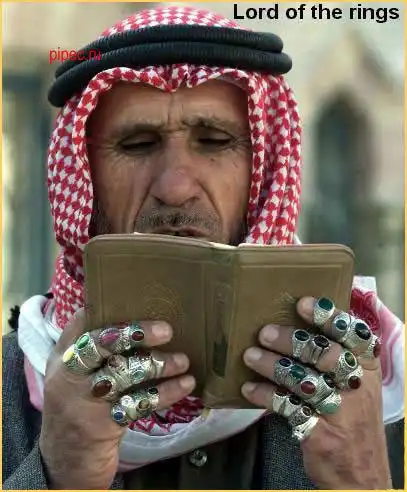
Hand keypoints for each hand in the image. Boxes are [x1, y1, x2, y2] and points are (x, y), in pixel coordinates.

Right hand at [39, 311, 194, 488]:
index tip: (136, 298)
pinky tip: (186, 384)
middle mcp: (68, 374)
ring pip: (124, 372)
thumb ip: (93, 350)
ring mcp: (83, 400)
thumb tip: (135, 315)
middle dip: (136, 332)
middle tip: (167, 329)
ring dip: (159, 364)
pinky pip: (140, 402)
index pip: (81, 323)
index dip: (107, 308)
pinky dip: (167, 392)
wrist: (65, 461)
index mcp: (62, 356)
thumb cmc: (78, 406)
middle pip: (102, 343)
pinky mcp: (102, 425)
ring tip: (183, 360)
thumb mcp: (75, 376)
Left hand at [241, 296, 390, 489]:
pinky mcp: (321, 433)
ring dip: (273, 365)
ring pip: (304, 379)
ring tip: (250, 355)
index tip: (302, 303)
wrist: (362, 476)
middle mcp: (357, 386)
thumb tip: (299, 323)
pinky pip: (289, 408)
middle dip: (292, 340)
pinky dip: (266, 396)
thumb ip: (338, 357)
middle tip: (264, 332)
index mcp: (367, 369)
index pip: (354, 336)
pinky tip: (249, 389)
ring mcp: (340, 411)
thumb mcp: (358, 386)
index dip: (329, 317)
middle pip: (324, 355)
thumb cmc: (353, 420)